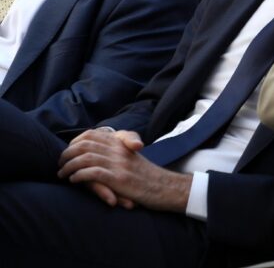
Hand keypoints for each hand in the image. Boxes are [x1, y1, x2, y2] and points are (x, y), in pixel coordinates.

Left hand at [58, 129, 191, 211]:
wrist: (166, 187)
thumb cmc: (148, 175)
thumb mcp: (133, 157)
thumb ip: (117, 150)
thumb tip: (95, 148)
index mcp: (122, 143)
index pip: (92, 134)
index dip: (75, 141)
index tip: (67, 151)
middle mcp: (120, 150)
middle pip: (84, 145)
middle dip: (67, 154)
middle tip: (60, 164)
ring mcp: (119, 164)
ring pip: (85, 158)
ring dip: (68, 166)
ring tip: (62, 174)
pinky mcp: (119, 179)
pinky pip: (93, 173)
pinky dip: (79, 176)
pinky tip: (74, 180)